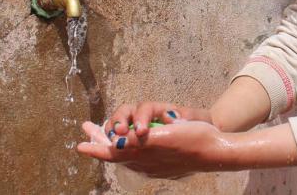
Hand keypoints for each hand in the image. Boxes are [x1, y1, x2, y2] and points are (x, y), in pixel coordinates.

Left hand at [77, 120, 233, 177]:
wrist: (216, 151)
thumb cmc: (193, 139)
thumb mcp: (164, 138)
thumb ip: (139, 142)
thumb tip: (116, 144)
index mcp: (145, 156)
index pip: (113, 153)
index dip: (96, 148)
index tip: (80, 145)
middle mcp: (147, 162)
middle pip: (117, 153)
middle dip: (102, 141)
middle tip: (88, 131)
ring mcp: (155, 164)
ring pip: (127, 154)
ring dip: (115, 143)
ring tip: (107, 134)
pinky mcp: (164, 163)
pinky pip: (140, 157)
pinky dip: (130, 149)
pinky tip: (132, 144)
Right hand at [104, 101, 212, 138]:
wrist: (202, 133)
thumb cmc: (198, 124)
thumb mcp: (197, 119)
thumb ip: (186, 116)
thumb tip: (171, 117)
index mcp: (160, 109)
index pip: (146, 108)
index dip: (141, 117)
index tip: (141, 131)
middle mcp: (147, 115)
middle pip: (126, 111)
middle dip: (119, 120)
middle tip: (118, 132)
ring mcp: (138, 127)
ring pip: (118, 123)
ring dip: (109, 129)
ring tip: (105, 138)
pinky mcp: (136, 141)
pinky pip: (119, 140)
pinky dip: (106, 143)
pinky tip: (98, 146)